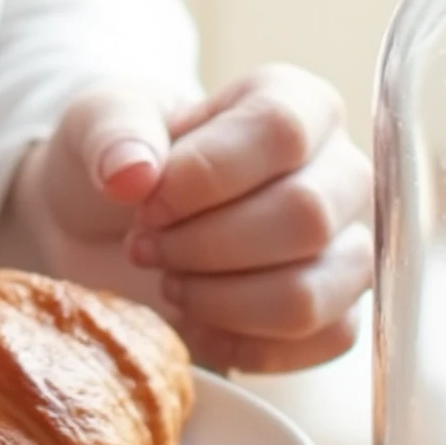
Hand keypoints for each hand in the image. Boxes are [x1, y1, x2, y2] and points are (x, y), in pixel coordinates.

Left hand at [18, 65, 373, 371]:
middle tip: (145, 243)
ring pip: (311, 293)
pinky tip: (193, 320)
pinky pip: (316, 343)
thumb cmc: (123, 156)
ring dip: (219, 299)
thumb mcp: (98, 120)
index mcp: (295, 100)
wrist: (108, 224)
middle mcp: (340, 171)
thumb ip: (113, 130)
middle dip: (206, 243)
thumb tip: (133, 171)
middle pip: (306, 217)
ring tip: (167, 279)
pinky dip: (240, 343)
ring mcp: (347, 247)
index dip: (208, 173)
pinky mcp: (338, 315)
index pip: (281, 131)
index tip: (147, 199)